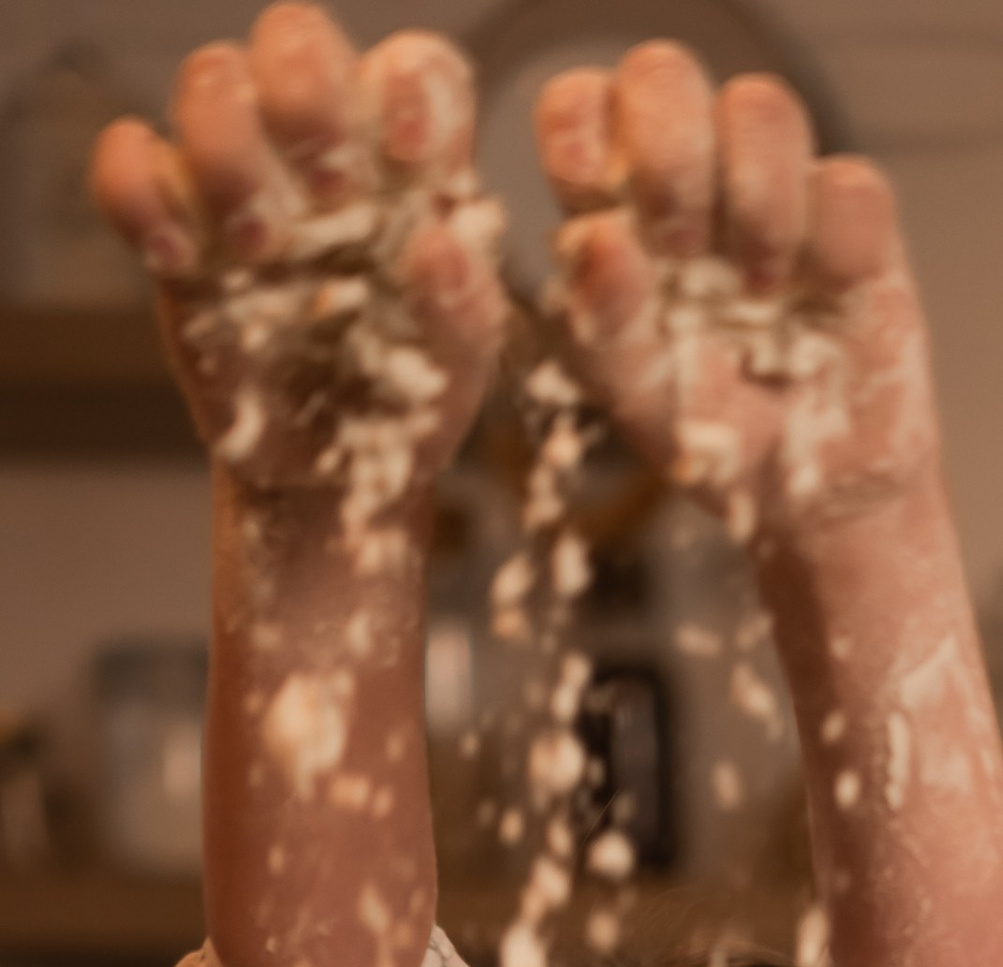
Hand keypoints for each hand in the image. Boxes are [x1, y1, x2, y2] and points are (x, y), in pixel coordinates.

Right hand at [91, 9, 504, 529]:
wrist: (323, 477)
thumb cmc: (402, 404)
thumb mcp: (454, 372)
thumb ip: (463, 308)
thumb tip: (438, 244)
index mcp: (408, 162)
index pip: (414, 67)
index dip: (411, 88)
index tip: (412, 156)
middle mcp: (322, 144)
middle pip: (297, 37)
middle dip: (306, 97)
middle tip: (326, 194)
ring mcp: (241, 171)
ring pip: (211, 79)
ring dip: (230, 151)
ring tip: (261, 250)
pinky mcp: (174, 215)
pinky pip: (130, 158)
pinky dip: (141, 196)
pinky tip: (182, 263)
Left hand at [535, 52, 935, 546]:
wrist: (818, 502)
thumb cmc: (716, 443)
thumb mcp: (641, 397)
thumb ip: (603, 321)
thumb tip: (591, 237)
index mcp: (619, 206)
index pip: (582, 107)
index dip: (581, 121)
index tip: (590, 183)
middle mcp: (694, 179)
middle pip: (666, 75)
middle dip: (671, 152)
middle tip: (683, 247)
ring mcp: (778, 191)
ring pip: (762, 106)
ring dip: (758, 198)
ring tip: (760, 292)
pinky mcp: (856, 222)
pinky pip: (851, 185)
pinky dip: (837, 246)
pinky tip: (827, 302)